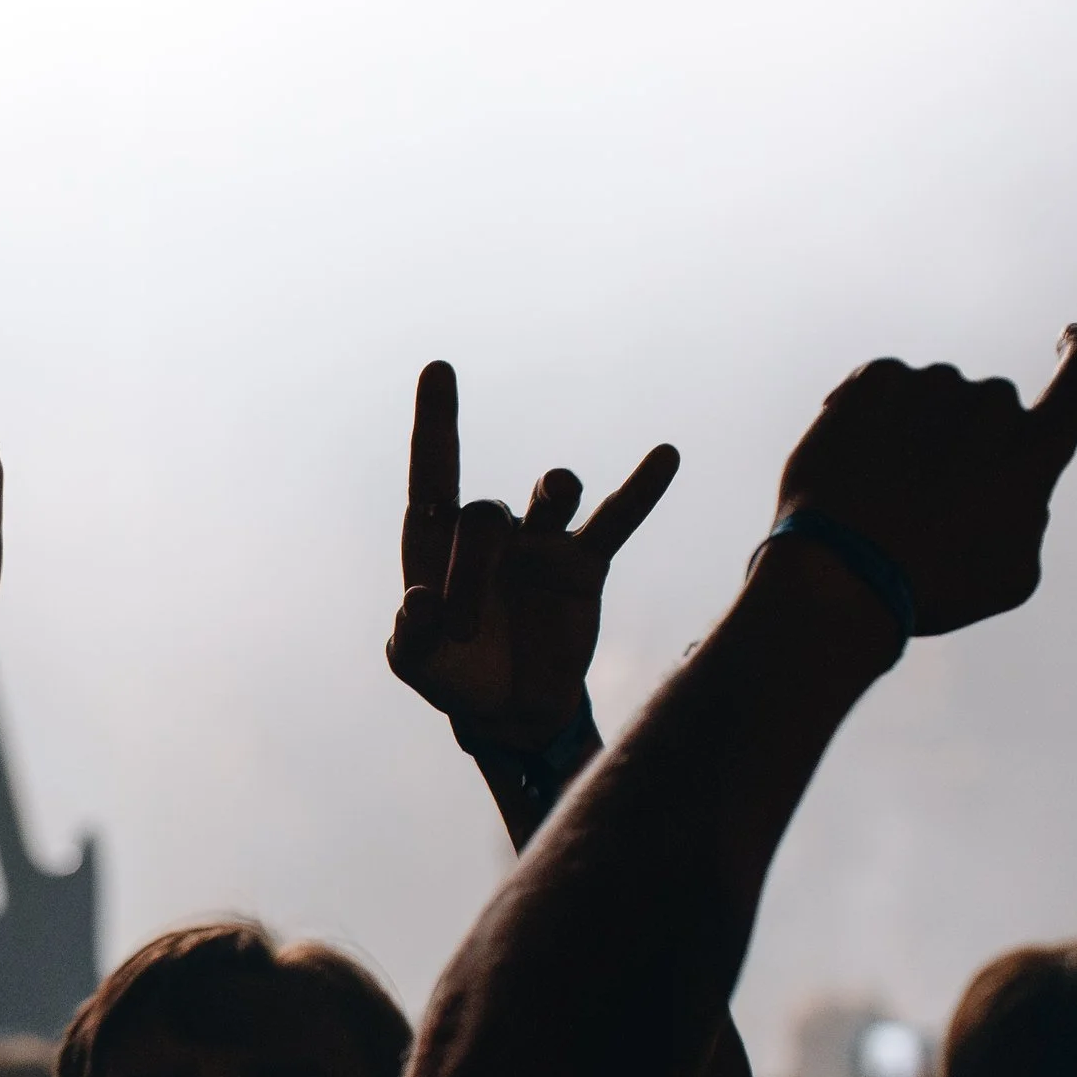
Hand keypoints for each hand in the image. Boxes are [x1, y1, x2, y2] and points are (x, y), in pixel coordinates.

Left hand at [388, 359, 676, 749]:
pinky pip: (617, 521)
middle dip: (470, 569)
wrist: (510, 708)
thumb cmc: (453, 672)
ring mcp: (541, 541)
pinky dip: (641, 490)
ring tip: (557, 491)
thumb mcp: (416, 663)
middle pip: (484, 514)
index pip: (434, 468)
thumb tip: (418, 599)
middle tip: (460, 628)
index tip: (439, 369)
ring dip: (553, 492)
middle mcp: (492, 527)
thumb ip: (411, 635)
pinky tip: (665, 456)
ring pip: (550, 498)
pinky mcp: (585, 565)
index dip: (436, 421)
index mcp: (438, 538)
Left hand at [773, 327, 1076, 635]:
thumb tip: (1014, 486)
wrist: (840, 573)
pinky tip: (852, 465)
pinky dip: (872, 419)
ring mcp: (932, 384)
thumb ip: (1027, 515)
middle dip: (964, 446)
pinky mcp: (877, 378)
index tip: (1069, 337)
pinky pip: (886, 388)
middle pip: (988, 411)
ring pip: (932, 400)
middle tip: (923, 504)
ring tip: (880, 495)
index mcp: (1036, 450)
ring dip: (914, 434)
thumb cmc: (932, 587)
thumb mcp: (1011, 574)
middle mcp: (992, 404)